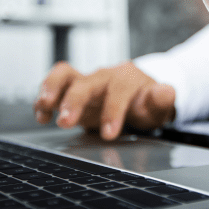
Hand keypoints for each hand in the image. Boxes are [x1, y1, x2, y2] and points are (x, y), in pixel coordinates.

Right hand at [34, 61, 175, 139]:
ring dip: (52, 89)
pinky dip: (45, 97)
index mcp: (127, 78)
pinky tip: (41, 115)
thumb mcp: (158, 104)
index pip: (119, 91)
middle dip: (75, 101)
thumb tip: (167, 91)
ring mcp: (86, 81)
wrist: (138, 93)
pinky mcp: (73, 88)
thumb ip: (161, 99)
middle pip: (87, 82)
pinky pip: (56, 84)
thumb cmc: (146, 101)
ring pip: (65, 74)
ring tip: (44, 107)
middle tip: (66, 121)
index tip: (108, 134)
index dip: (112, 111)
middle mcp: (104, 76)